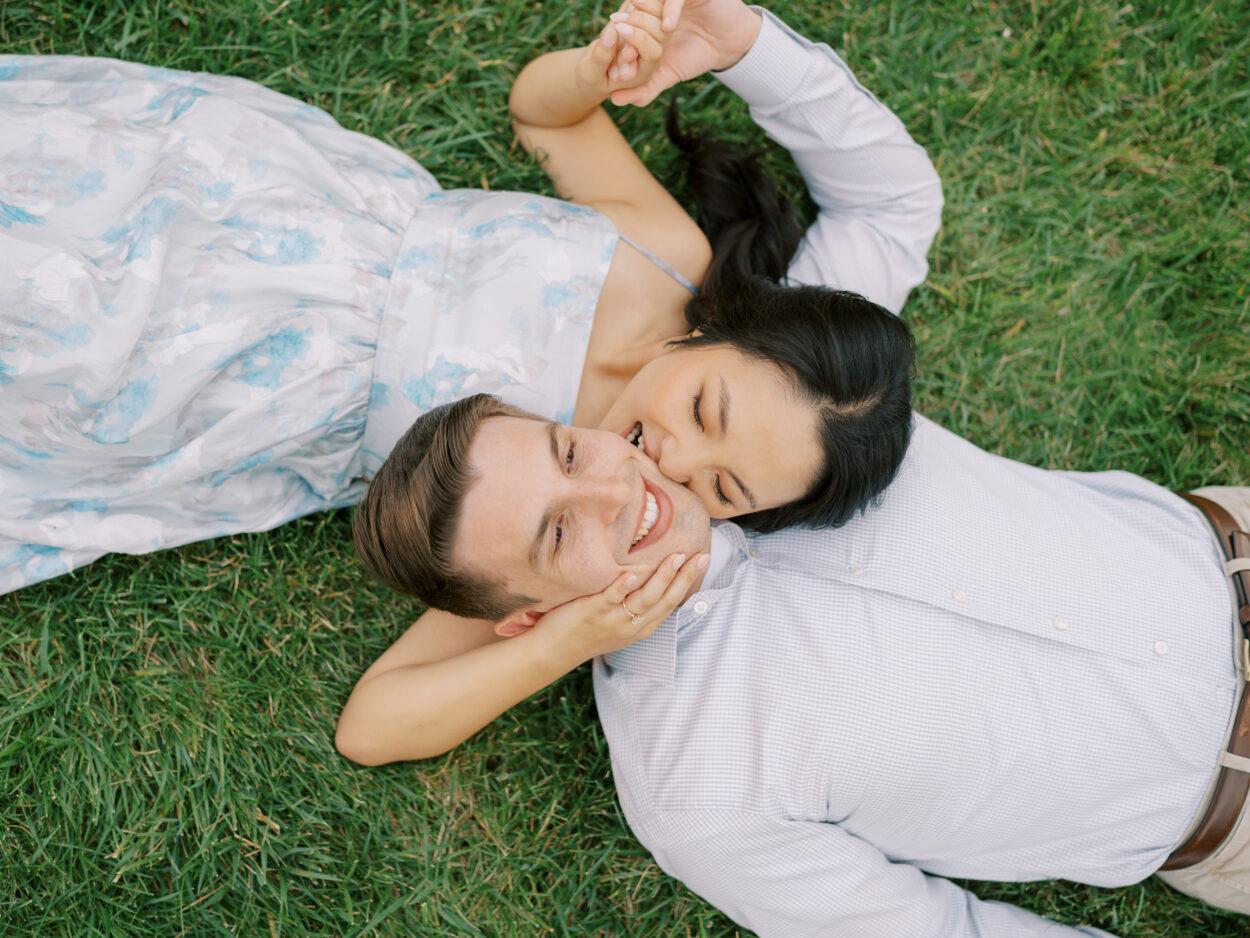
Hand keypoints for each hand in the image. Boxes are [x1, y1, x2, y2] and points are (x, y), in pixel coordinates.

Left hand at [538, 551, 709, 659]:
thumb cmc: (585, 632)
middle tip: (702, 556)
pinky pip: (610, 599)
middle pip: (665, 600)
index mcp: (640, 628)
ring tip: (675, 557)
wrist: (553, 651)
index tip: (702, 560)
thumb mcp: (618, 624)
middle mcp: (631, 626)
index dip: (688, 582)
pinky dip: (621, 587)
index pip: (671, 603)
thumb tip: (648, 576)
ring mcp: (613, 620)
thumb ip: (634, 605)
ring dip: (662, 577)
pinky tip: (629, 574)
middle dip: (685, 577)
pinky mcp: (592, 613)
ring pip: (644, 598)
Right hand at [575, 1, 670, 100]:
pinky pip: (651, 10)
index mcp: (642, 73)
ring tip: (616, 15)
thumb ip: (601, 56)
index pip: (652, 54)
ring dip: (639, 12)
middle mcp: (650, 56)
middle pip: (660, 34)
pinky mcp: (642, 27)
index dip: (639, 39)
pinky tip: (628, 2)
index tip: (618, 28)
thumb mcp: (591, 72)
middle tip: (615, 19)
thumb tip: (612, 33)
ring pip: (659, 19)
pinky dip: (641, 4)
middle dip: (639, 22)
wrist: (593, 68)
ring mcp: (649, 39)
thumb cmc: (591, 75)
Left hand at [608, 0, 763, 106]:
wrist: (729, 43)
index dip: (620, 54)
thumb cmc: (696, 55)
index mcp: (643, 23)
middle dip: (627, 39)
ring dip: (642, 21)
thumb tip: (614, 100)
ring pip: (649, 3)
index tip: (619, 75)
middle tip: (626, 57)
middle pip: (633, 16)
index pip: (625, 34)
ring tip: (639, 39)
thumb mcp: (667, 74)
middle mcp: (653, 6)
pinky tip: (668, 27)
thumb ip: (644, 88)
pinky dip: (669, 9)